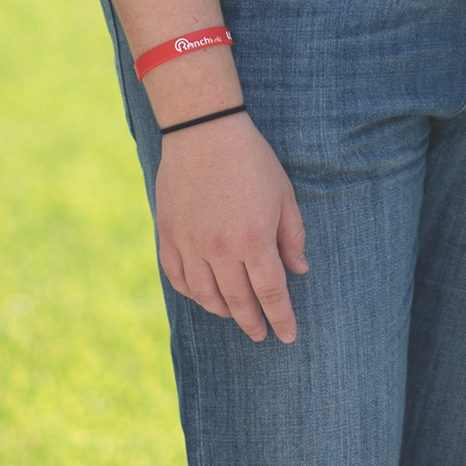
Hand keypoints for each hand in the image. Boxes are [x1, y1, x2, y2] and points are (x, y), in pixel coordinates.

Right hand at [153, 114, 307, 342]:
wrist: (203, 130)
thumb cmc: (251, 159)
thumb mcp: (284, 194)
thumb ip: (292, 237)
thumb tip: (298, 271)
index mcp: (254, 239)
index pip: (270, 294)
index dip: (281, 318)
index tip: (287, 336)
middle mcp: (220, 249)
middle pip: (239, 301)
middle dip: (253, 322)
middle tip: (262, 335)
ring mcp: (190, 245)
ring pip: (206, 296)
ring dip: (223, 312)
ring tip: (236, 316)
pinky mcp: (168, 235)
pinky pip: (178, 278)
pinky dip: (193, 293)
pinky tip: (205, 296)